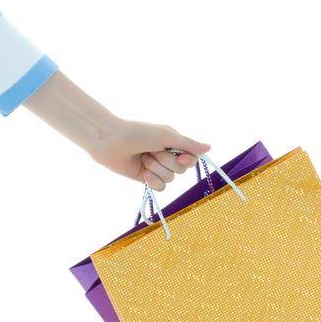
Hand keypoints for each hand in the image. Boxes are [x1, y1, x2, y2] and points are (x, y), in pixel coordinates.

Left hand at [86, 120, 211, 188]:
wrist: (111, 141)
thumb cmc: (138, 133)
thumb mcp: (167, 136)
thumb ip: (188, 144)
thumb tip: (209, 148)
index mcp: (173, 143)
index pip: (191, 158)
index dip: (187, 161)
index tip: (180, 157)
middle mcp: (166, 155)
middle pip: (181, 170)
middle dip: (167, 162)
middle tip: (152, 151)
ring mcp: (155, 167)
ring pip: (170, 179)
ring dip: (157, 169)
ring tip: (143, 158)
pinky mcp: (144, 178)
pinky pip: (160, 187)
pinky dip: (153, 181)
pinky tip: (143, 173)